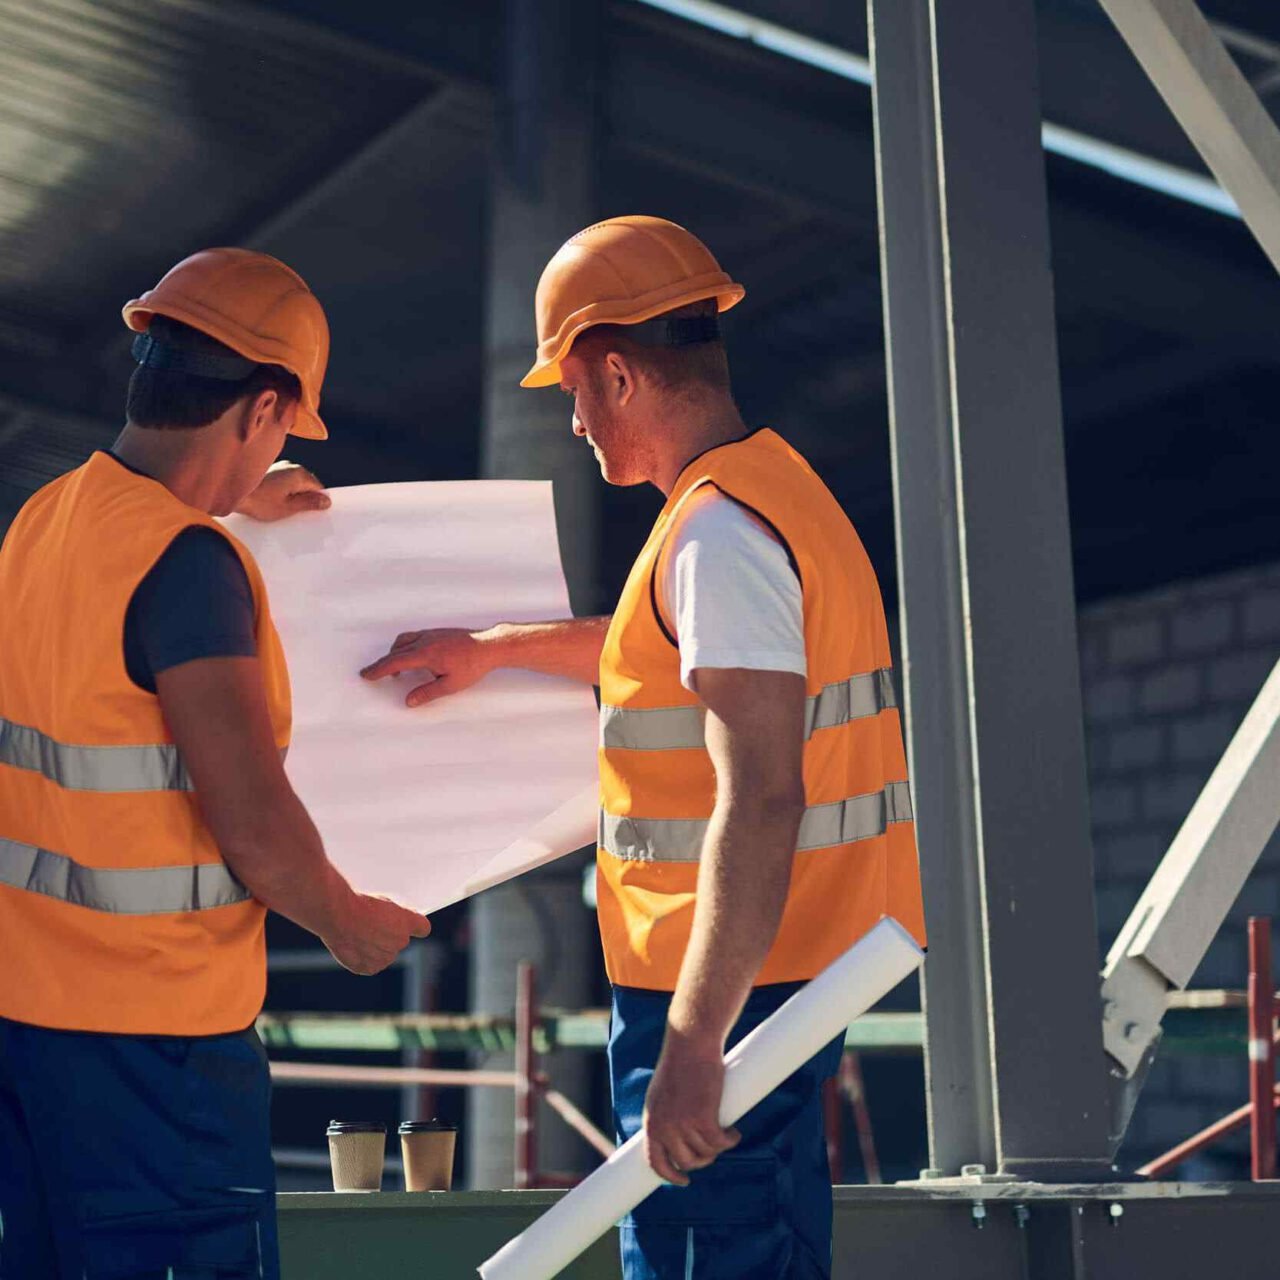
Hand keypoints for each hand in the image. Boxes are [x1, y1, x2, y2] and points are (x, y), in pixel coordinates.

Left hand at [235, 463, 330, 521]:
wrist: (233, 494)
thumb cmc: (259, 501)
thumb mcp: (288, 508)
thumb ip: (309, 503)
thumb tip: (326, 501)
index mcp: (299, 474)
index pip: (318, 488)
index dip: (317, 502)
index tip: (313, 513)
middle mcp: (291, 467)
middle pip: (307, 485)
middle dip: (305, 499)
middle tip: (297, 514)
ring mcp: (279, 468)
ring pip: (295, 484)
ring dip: (293, 496)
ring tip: (282, 509)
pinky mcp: (269, 472)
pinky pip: (284, 483)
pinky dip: (283, 492)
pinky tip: (274, 503)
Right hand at [323, 892, 430, 974]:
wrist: (338, 916)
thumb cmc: (358, 903)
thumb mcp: (382, 900)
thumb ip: (396, 915)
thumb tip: (396, 921)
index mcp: (407, 922)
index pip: (423, 928)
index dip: (415, 926)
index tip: (410, 925)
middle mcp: (400, 941)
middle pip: (399, 941)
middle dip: (389, 936)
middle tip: (371, 926)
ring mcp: (386, 957)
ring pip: (385, 954)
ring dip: (376, 948)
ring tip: (359, 934)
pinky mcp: (370, 968)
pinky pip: (371, 965)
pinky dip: (364, 959)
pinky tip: (354, 946)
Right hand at [360, 627, 495, 708]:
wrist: (490, 645)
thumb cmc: (473, 665)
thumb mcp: (451, 684)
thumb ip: (427, 692)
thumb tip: (409, 701)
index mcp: (425, 654)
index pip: (395, 662)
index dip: (378, 670)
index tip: (367, 675)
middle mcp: (425, 641)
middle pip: (395, 651)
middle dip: (381, 663)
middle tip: (370, 673)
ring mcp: (431, 634)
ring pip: (403, 641)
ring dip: (394, 653)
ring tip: (394, 669)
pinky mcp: (437, 632)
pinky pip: (414, 637)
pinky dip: (405, 646)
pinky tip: (411, 656)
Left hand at [642, 1028, 739, 1185]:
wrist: (691, 1042)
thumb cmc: (680, 1062)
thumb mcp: (664, 1091)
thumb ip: (667, 1113)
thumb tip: (678, 1134)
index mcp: (652, 1120)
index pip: (654, 1161)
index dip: (669, 1176)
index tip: (683, 1180)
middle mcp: (664, 1126)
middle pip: (686, 1161)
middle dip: (702, 1160)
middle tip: (713, 1148)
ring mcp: (683, 1125)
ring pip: (706, 1152)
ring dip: (718, 1147)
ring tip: (725, 1134)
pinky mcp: (704, 1118)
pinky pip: (721, 1142)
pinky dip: (730, 1140)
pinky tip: (734, 1133)